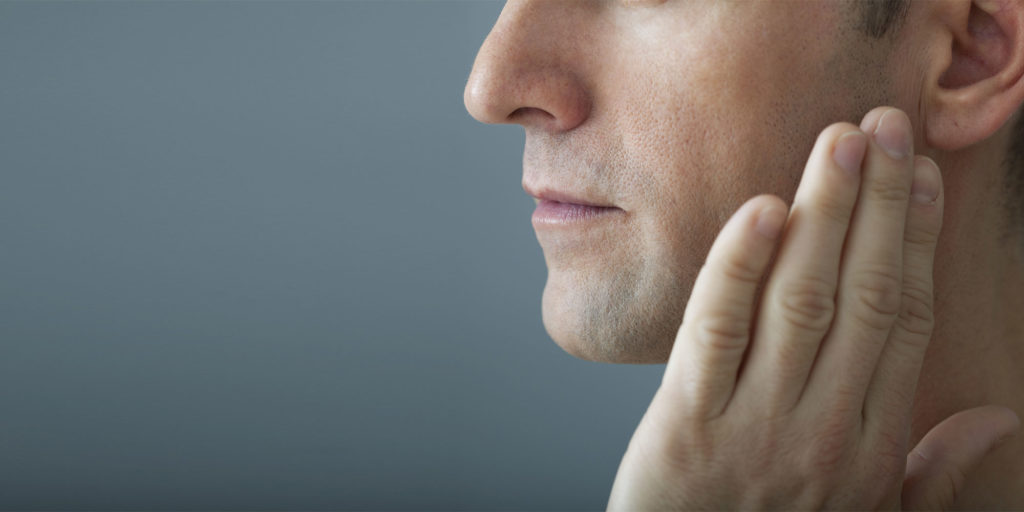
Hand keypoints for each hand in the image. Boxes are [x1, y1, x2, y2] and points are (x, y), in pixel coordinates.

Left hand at [607, 107, 1020, 510]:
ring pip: (800, 299)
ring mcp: (754, 425)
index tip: (920, 177)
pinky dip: (739, 266)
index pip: (902, 320)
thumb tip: (1000, 419)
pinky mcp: (685, 423)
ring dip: (824, 215)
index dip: (914, 241)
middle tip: (884, 127)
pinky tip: (762, 210)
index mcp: (871, 444)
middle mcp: (823, 428)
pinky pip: (716, 330)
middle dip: (877, 204)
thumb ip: (932, 472)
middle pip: (860, 295)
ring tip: (839, 144)